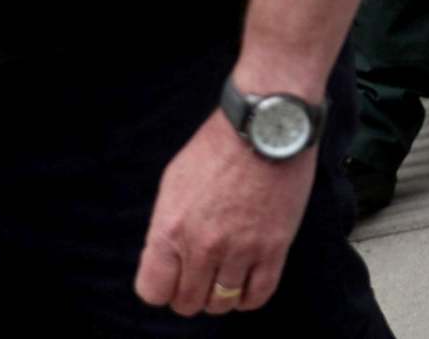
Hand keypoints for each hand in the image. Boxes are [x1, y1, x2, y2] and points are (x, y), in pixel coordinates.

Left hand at [134, 110, 315, 317]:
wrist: (265, 125)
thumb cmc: (220, 146)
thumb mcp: (174, 181)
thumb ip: (166, 225)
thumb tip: (168, 257)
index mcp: (170, 228)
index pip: (154, 291)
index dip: (164, 288)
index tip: (174, 278)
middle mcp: (202, 245)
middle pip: (188, 302)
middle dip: (192, 293)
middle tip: (203, 276)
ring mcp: (240, 249)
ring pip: (222, 303)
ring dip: (222, 294)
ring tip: (227, 275)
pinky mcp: (274, 247)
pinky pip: (258, 295)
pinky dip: (250, 297)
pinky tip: (249, 280)